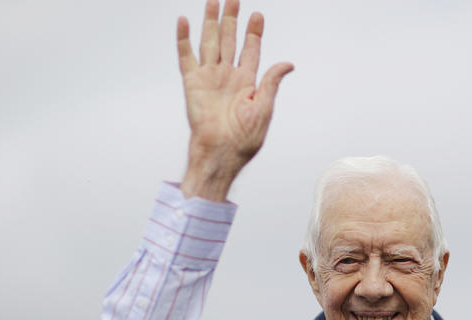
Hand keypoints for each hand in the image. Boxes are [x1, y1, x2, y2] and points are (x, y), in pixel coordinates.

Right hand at [177, 0, 293, 200]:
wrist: (221, 152)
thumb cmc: (244, 139)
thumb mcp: (264, 108)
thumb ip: (272, 81)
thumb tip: (288, 63)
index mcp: (247, 82)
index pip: (250, 50)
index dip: (253, 33)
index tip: (257, 15)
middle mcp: (227, 76)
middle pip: (230, 40)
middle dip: (232, 19)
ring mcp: (209, 78)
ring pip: (210, 42)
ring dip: (211, 22)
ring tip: (213, 1)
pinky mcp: (192, 83)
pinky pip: (186, 56)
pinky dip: (183, 38)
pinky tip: (184, 21)